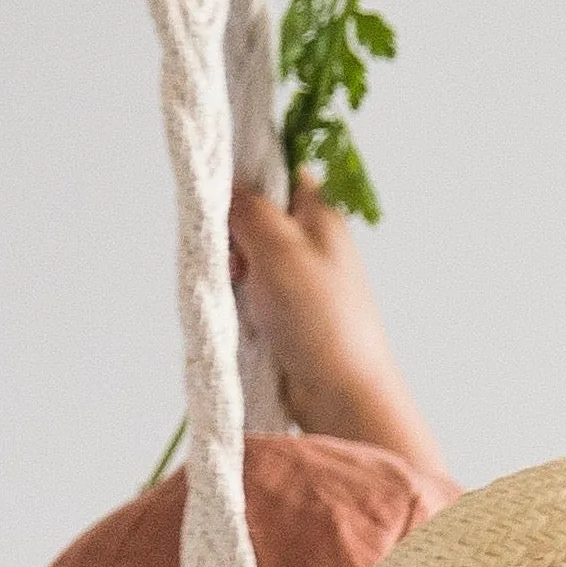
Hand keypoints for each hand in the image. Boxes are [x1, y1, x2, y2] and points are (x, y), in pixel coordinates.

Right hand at [228, 180, 446, 476]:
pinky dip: (240, 304)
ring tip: (243, 297)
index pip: (276, 172)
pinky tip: (245, 319)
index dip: (246, 182)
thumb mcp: (279, 246)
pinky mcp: (287, 316)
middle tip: (236, 263)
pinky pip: (250, 296)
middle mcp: (311, 243)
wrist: (340, 393)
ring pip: (247, 259)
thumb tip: (227, 190)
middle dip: (232, 237)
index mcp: (319, 213)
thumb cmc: (322, 320)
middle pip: (253, 218)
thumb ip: (249, 209)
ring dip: (234, 275)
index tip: (225, 205)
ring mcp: (298, 281)